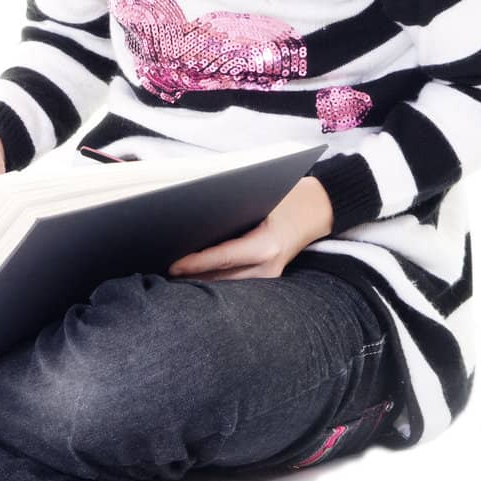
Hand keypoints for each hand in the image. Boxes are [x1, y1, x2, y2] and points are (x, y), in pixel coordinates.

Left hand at [167, 175, 333, 280]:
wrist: (319, 209)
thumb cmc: (289, 196)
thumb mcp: (261, 197)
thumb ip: (230, 210)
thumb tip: (193, 217)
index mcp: (267, 246)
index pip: (222, 257)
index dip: (194, 263)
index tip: (171, 265)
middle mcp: (268, 266)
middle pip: (221, 277)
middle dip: (191, 276)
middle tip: (161, 271)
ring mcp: (270, 276)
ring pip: (226, 284)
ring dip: (200, 280)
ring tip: (171, 277)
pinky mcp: (268, 277)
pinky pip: (236, 282)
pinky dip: (215, 278)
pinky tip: (194, 275)